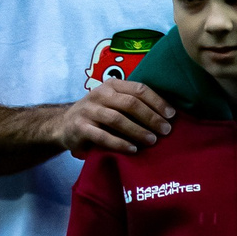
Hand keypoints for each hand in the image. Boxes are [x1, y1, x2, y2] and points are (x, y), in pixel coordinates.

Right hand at [50, 81, 174, 157]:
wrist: (64, 124)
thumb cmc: (99, 114)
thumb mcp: (114, 102)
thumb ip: (134, 103)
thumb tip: (168, 114)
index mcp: (112, 85)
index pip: (139, 89)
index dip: (157, 102)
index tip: (172, 115)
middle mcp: (99, 94)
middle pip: (130, 103)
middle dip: (151, 117)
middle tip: (166, 131)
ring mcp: (88, 110)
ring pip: (117, 119)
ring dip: (137, 130)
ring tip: (152, 141)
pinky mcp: (80, 127)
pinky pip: (103, 136)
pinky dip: (120, 143)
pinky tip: (133, 150)